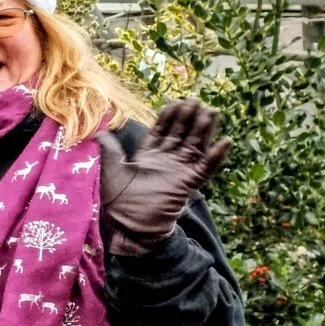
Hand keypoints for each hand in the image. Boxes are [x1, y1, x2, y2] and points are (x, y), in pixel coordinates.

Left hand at [101, 99, 228, 254]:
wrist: (127, 226)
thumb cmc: (116, 200)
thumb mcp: (111, 169)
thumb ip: (109, 149)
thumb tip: (98, 131)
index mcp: (148, 156)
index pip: (161, 131)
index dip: (169, 117)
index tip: (175, 101)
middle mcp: (165, 162)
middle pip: (181, 135)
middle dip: (188, 118)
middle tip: (196, 100)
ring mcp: (178, 172)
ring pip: (195, 146)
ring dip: (204, 130)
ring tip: (212, 111)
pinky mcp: (187, 184)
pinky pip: (205, 168)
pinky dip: (215, 156)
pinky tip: (225, 141)